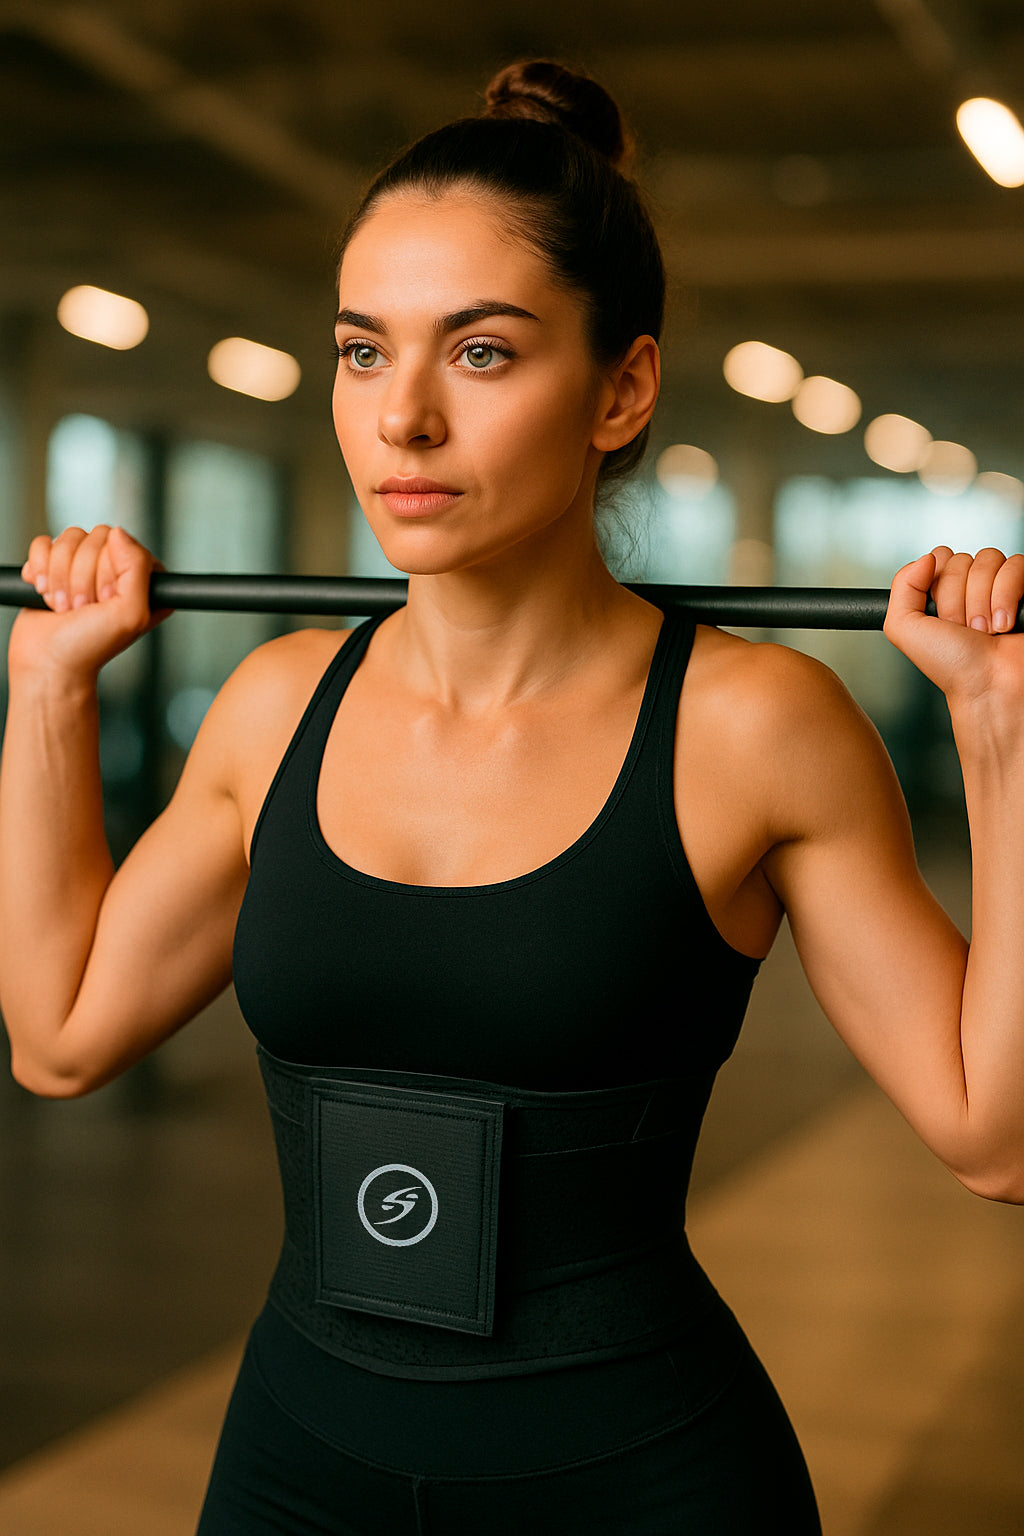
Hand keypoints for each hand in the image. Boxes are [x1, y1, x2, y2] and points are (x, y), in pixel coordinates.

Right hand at [9, 525, 168, 682]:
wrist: (48, 663)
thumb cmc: (90, 647)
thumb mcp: (131, 613)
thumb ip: (137, 568)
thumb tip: (118, 532)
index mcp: (143, 580)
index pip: (126, 543)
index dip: (108, 570)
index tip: (104, 600)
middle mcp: (116, 571)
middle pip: (96, 537)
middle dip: (82, 576)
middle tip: (83, 608)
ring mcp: (84, 567)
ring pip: (68, 538)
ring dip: (60, 577)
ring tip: (64, 606)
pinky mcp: (54, 566)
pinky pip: (43, 544)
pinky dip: (39, 568)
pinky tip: (44, 592)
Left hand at [884, 546, 1023, 706]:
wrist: (988, 684)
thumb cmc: (951, 665)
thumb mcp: (903, 628)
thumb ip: (901, 586)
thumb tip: (925, 558)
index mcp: (941, 594)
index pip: (939, 557)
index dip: (937, 586)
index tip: (940, 617)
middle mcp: (970, 589)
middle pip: (961, 559)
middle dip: (958, 599)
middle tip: (962, 629)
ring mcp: (999, 587)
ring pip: (988, 560)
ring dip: (982, 601)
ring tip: (984, 630)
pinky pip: (1016, 565)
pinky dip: (1006, 595)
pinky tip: (1004, 623)